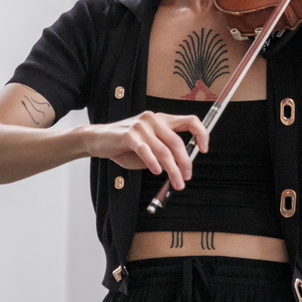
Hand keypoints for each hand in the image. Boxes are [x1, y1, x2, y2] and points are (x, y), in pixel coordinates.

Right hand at [83, 112, 208, 189]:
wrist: (98, 140)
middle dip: (185, 163)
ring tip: (176, 182)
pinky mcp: (129, 134)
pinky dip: (153, 162)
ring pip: (164, 150)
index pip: (190, 121)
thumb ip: (165, 154)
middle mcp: (154, 119)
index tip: (204, 150)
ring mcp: (141, 125)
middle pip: (178, 142)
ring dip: (172, 169)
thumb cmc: (125, 146)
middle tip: (186, 178)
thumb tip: (182, 169)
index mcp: (162, 120)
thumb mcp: (149, 149)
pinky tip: (156, 171)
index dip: (201, 134)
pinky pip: (146, 150)